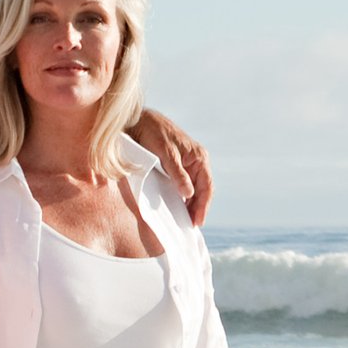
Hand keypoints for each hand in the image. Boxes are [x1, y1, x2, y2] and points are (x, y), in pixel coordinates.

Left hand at [127, 105, 213, 220]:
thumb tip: (188, 193)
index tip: (197, 221)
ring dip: (190, 203)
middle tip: (190, 225)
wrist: (140, 121)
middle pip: (202, 190)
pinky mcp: (178, 165)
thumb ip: (178, 174)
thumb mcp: (166, 155)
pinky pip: (185, 184)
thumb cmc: (154, 134)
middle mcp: (197, 160)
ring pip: (194, 188)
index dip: (203, 205)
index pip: (207, 186)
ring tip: (185, 220)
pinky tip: (178, 206)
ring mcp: (189, 163)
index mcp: (199, 157)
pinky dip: (183, 196)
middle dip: (197, 208)